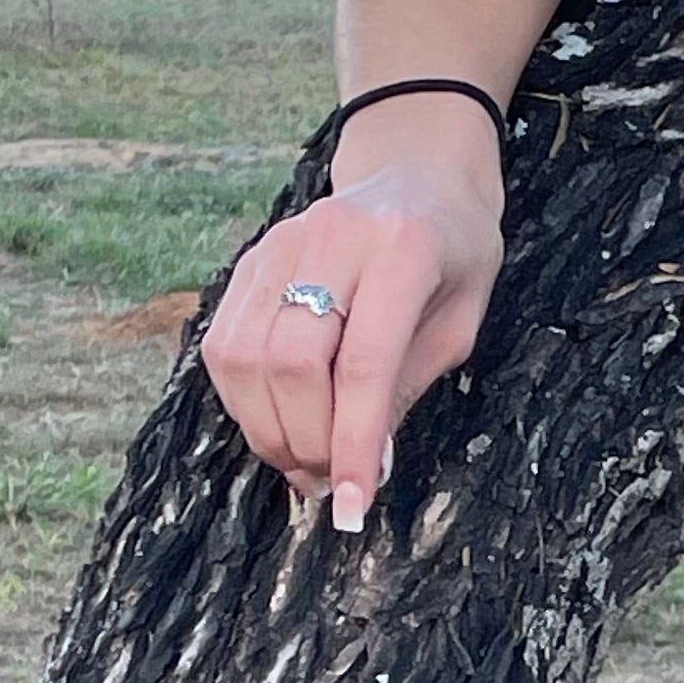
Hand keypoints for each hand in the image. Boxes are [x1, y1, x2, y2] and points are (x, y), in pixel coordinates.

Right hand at [204, 134, 503, 530]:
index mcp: (401, 251)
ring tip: (303, 462)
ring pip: (242, 356)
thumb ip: (408, 385)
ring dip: (267, 429)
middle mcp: (329, 239)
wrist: (418, 176)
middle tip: (328, 482)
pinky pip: (223, 343)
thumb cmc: (454, 255)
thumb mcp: (460, 321)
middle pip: (291, 363)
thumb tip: (365, 464)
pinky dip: (243, 400)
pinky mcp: (249, 259)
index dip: (353, 443)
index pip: (364, 364)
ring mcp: (279, 244)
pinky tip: (276, 423)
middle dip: (306, 440)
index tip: (352, 506)